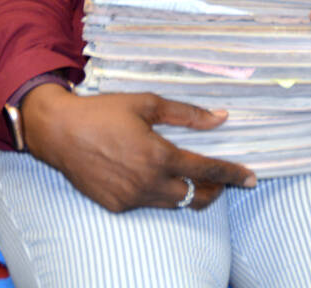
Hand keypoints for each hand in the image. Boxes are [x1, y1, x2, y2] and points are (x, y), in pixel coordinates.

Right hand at [20, 84, 255, 211]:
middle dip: (216, 189)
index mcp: (159, 156)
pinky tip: (158, 177)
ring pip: (174, 204)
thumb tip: (220, 117)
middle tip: (225, 178)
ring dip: (190, 193)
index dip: (232, 175)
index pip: (207, 171)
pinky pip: (149, 204)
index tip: (251, 178)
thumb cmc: (104, 111)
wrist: (59, 132)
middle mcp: (148, 183)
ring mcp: (131, 199)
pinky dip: (161, 193)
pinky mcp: (117, 207)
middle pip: (196, 196)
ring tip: (197, 178)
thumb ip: (187, 114)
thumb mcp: (147, 104)